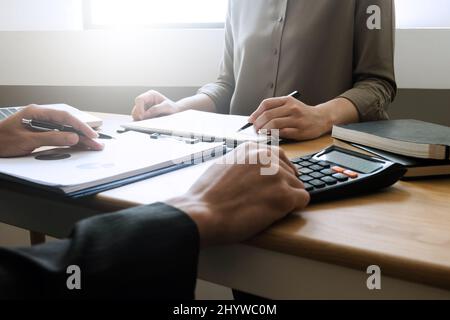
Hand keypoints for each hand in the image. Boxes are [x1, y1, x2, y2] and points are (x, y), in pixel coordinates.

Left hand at [0, 105, 103, 157]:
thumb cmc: (1, 141)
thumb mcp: (27, 140)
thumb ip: (51, 138)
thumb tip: (73, 137)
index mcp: (36, 112)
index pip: (64, 117)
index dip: (80, 126)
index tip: (91, 135)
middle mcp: (40, 116)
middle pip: (67, 123)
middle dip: (83, 133)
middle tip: (97, 143)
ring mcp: (40, 124)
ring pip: (65, 129)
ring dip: (79, 137)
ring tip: (92, 145)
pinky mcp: (39, 133)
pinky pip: (59, 135)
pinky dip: (70, 140)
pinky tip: (79, 144)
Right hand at [132, 90, 179, 120]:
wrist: (175, 112)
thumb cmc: (172, 108)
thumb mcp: (167, 107)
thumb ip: (157, 109)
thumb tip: (146, 114)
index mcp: (151, 95)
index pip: (139, 99)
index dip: (139, 108)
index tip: (142, 117)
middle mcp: (146, 100)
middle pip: (136, 107)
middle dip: (138, 115)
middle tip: (145, 122)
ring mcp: (144, 107)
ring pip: (135, 114)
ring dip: (140, 119)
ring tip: (149, 122)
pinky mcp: (144, 114)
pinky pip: (139, 118)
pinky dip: (141, 122)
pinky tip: (148, 123)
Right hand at [166, 143, 309, 246]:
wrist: (203, 213)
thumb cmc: (207, 196)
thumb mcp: (224, 165)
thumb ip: (245, 163)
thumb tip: (255, 169)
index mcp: (252, 148)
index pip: (279, 156)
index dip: (279, 172)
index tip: (275, 183)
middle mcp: (267, 157)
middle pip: (291, 173)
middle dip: (282, 187)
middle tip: (265, 201)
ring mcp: (277, 175)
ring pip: (298, 187)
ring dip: (286, 199)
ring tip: (263, 209)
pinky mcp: (284, 195)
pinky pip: (303, 199)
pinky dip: (293, 208)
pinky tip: (275, 213)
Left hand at [249, 96, 331, 140]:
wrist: (321, 118)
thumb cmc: (302, 113)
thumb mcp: (289, 105)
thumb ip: (275, 109)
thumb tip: (256, 119)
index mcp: (287, 100)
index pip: (266, 104)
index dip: (256, 113)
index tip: (250, 120)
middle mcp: (292, 108)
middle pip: (268, 115)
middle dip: (258, 123)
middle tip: (255, 129)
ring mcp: (296, 119)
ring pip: (274, 124)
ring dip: (264, 130)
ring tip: (261, 133)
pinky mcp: (299, 130)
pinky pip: (282, 133)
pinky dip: (273, 135)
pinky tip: (270, 136)